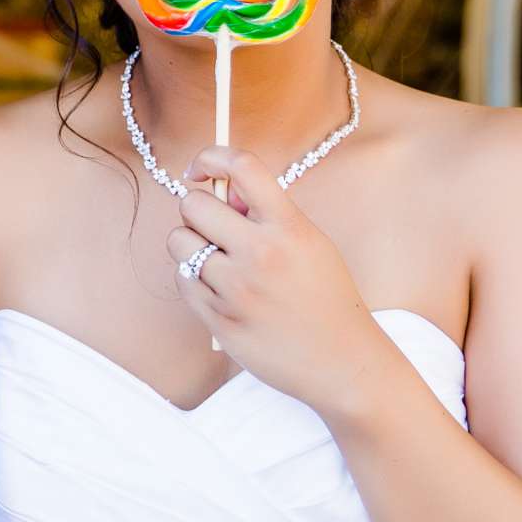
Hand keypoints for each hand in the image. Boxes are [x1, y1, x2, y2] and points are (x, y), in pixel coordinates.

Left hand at [165, 148, 388, 418]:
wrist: (343, 363)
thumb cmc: (326, 298)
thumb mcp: (311, 243)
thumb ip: (267, 213)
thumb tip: (221, 188)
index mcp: (289, 227)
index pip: (242, 167)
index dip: (211, 158)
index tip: (201, 169)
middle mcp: (260, 254)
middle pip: (193, 204)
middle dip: (199, 210)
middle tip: (216, 227)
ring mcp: (236, 289)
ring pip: (179, 242)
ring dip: (191, 245)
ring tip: (219, 260)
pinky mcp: (219, 320)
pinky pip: (182, 279)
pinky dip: (193, 278)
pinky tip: (219, 288)